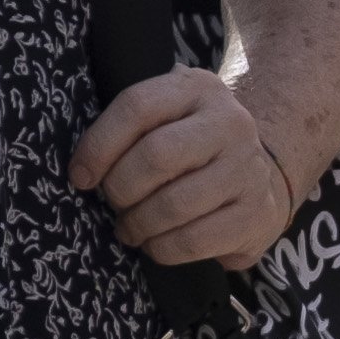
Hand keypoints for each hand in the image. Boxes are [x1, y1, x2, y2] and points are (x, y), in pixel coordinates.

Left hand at [72, 66, 293, 266]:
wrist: (258, 176)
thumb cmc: (192, 149)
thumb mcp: (168, 118)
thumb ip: (131, 128)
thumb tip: (82, 169)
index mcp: (198, 89)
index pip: (137, 107)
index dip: (99, 145)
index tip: (80, 176)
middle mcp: (230, 123)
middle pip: (156, 156)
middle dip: (120, 189)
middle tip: (113, 203)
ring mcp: (248, 169)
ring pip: (174, 204)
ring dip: (138, 224)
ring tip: (130, 228)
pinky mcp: (257, 213)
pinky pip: (194, 240)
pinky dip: (162, 249)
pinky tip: (156, 244)